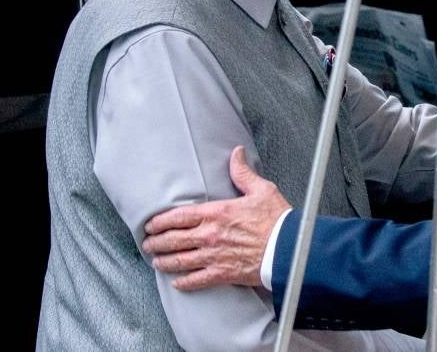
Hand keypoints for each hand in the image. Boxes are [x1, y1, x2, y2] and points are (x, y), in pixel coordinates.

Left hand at [141, 146, 290, 290]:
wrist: (289, 248)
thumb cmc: (277, 219)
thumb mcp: (261, 189)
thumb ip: (243, 173)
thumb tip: (236, 153)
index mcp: (217, 212)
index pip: (179, 216)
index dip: (160, 221)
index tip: (150, 224)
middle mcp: (210, 235)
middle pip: (174, 239)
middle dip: (156, 242)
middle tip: (148, 244)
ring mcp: (214, 256)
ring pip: (180, 261)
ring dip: (164, 262)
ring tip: (156, 262)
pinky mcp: (223, 273)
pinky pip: (197, 280)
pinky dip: (184, 282)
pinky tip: (176, 282)